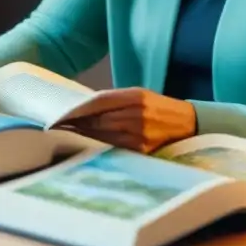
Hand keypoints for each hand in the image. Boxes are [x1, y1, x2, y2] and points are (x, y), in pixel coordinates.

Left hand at [66, 88, 196, 153]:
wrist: (189, 124)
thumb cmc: (160, 108)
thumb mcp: (141, 95)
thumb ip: (115, 100)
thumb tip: (83, 108)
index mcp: (137, 96)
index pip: (100, 101)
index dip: (78, 108)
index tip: (61, 113)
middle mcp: (138, 115)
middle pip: (98, 119)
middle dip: (75, 123)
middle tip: (57, 127)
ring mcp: (140, 134)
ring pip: (102, 135)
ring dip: (82, 136)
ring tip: (66, 136)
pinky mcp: (142, 151)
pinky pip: (113, 148)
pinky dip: (97, 146)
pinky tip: (86, 145)